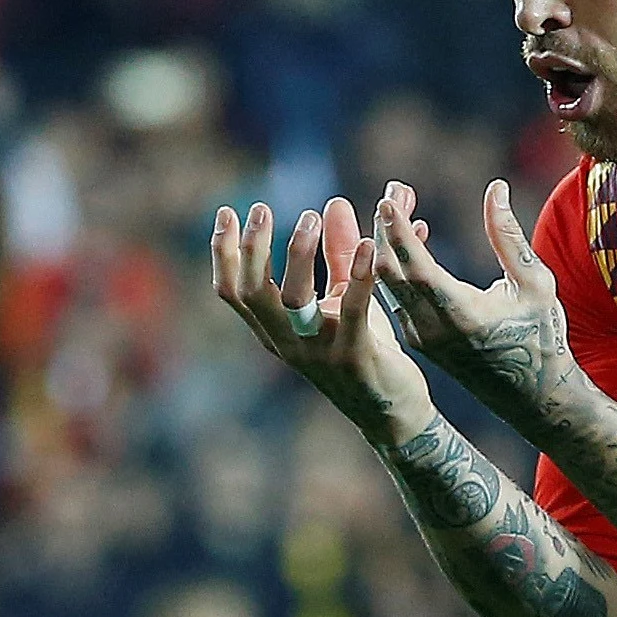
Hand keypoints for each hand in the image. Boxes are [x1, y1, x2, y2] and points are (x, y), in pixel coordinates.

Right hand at [211, 195, 434, 445]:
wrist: (392, 412)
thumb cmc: (363, 348)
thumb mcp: (344, 297)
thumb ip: (336, 253)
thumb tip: (331, 203)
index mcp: (276, 331)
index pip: (234, 292)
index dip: (224, 253)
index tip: (227, 213)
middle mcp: (288, 343)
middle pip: (252, 293)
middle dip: (252, 248)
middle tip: (260, 208)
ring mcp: (318, 352)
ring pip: (293, 301)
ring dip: (298, 254)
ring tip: (311, 216)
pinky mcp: (355, 356)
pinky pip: (352, 312)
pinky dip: (359, 276)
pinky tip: (369, 245)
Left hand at [371, 179, 578, 420]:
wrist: (532, 392)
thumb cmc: (541, 333)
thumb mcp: (535, 282)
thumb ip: (509, 236)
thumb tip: (496, 188)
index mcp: (461, 313)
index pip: (416, 267)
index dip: (398, 231)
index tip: (387, 198)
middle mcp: (433, 327)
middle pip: (391, 272)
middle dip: (386, 229)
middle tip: (392, 192)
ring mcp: (422, 336)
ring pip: (388, 284)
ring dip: (387, 245)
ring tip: (395, 209)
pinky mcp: (419, 339)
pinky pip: (397, 296)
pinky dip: (396, 266)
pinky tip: (409, 241)